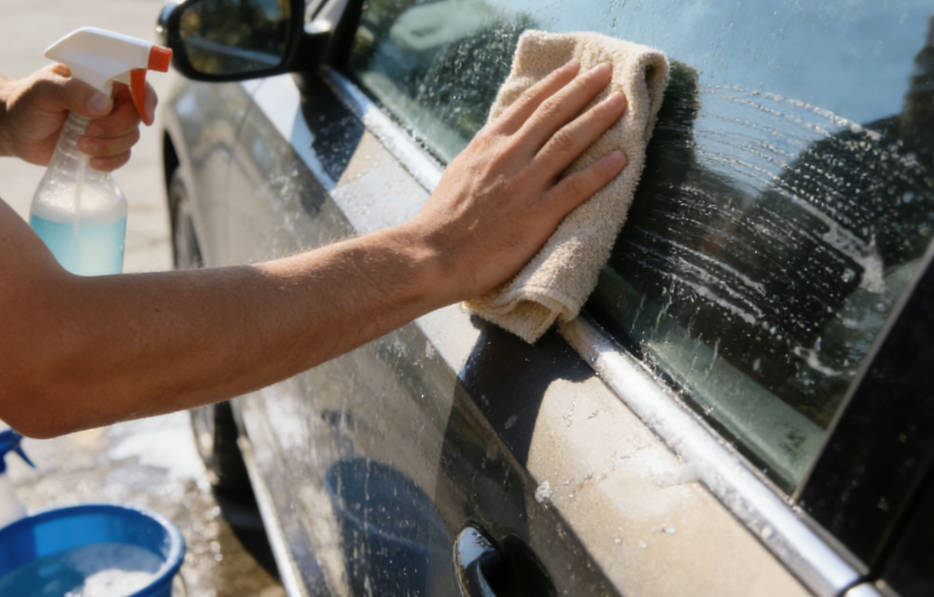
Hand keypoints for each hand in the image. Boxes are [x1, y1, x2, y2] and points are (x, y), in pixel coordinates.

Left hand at [0, 64, 156, 170]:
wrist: (14, 130)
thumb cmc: (27, 103)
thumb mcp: (44, 90)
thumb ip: (73, 92)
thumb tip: (105, 106)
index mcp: (100, 78)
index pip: (136, 82)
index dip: (146, 98)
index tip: (144, 116)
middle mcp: (109, 100)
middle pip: (136, 115)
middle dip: (116, 128)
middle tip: (88, 131)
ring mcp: (108, 124)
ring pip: (130, 138)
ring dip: (109, 147)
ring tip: (80, 146)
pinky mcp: (104, 146)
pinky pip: (123, 156)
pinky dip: (111, 162)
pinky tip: (92, 162)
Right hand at [407, 60, 627, 302]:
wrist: (432, 254)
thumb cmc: (443, 220)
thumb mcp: (460, 171)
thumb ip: (485, 154)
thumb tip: (500, 142)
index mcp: (488, 144)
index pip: (527, 104)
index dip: (554, 82)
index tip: (574, 68)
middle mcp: (509, 155)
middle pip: (553, 113)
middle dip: (584, 88)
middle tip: (607, 71)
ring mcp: (525, 184)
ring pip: (569, 140)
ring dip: (599, 118)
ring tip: (621, 101)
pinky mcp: (537, 214)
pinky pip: (576, 187)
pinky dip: (601, 171)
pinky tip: (622, 158)